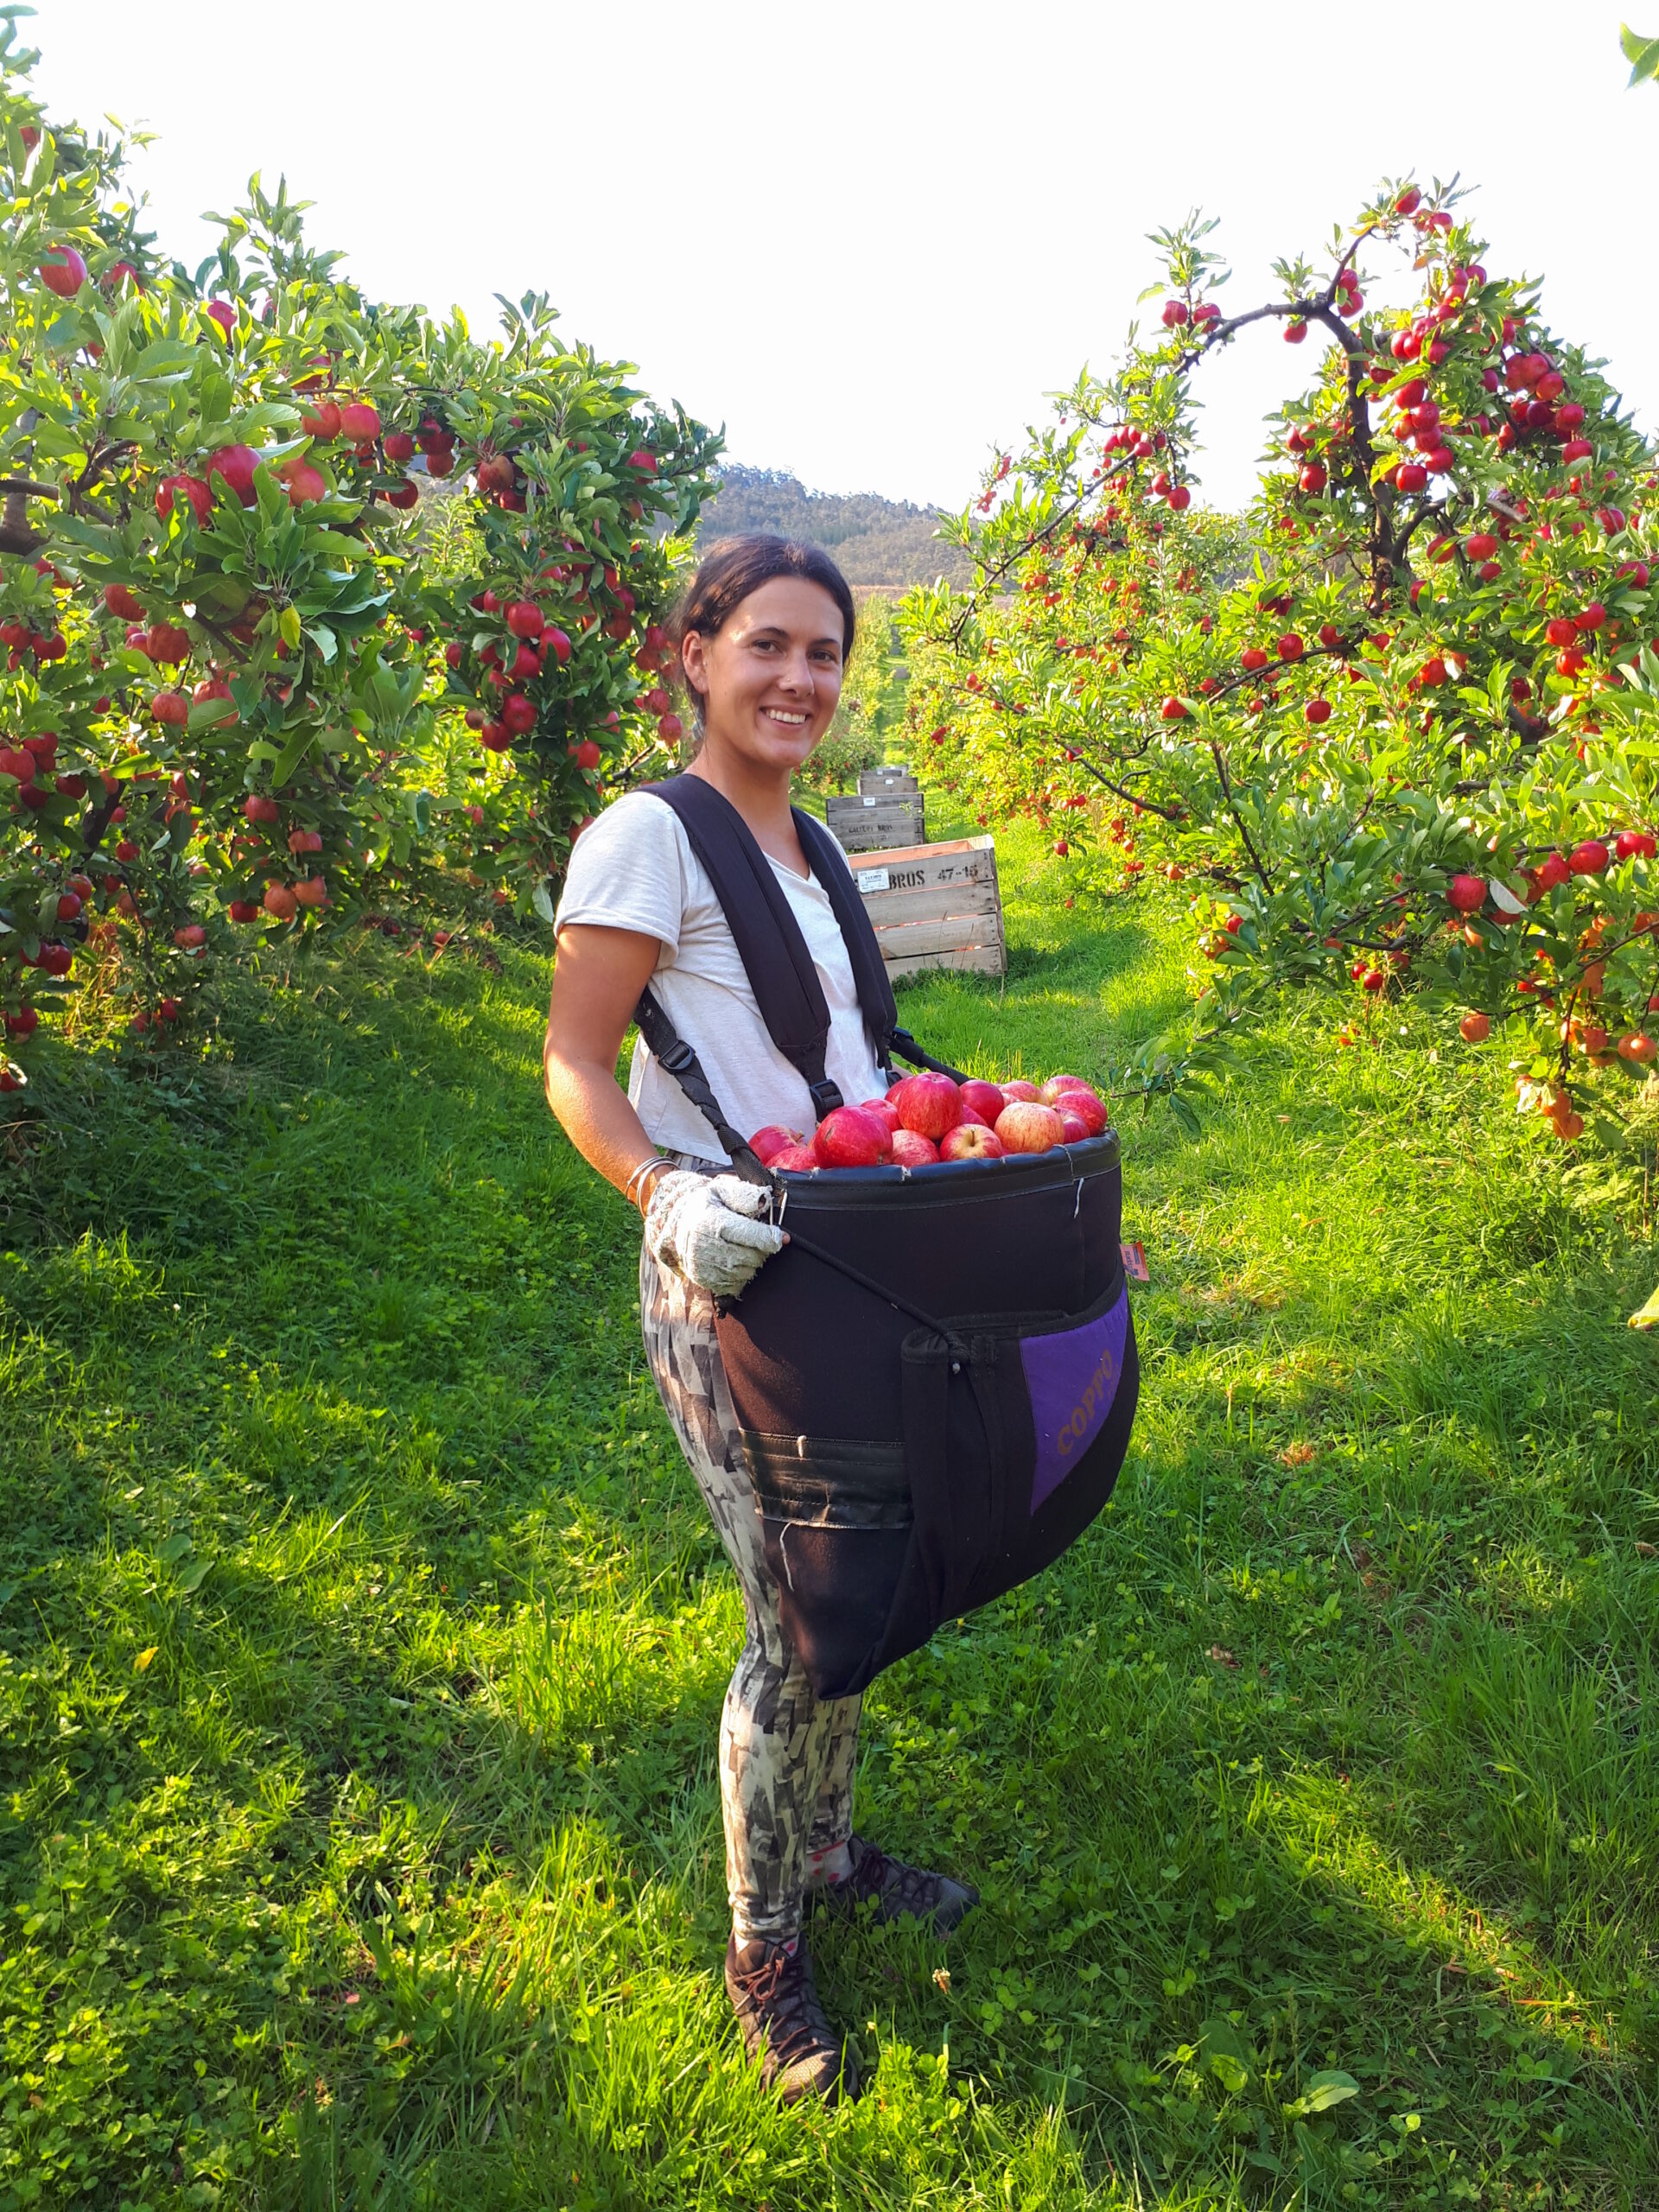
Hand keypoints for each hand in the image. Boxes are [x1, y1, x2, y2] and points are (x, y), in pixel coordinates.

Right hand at [642, 1169, 784, 1298]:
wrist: (679, 1221)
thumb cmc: (708, 1204)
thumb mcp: (723, 1189)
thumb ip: (745, 1195)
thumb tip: (764, 1202)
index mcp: (712, 1220)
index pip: (751, 1235)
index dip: (771, 1238)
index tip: (781, 1237)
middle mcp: (704, 1244)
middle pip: (750, 1257)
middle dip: (761, 1250)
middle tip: (759, 1241)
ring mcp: (701, 1264)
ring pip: (744, 1273)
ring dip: (752, 1263)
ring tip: (744, 1248)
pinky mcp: (702, 1278)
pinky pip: (733, 1284)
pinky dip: (740, 1275)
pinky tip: (736, 1261)